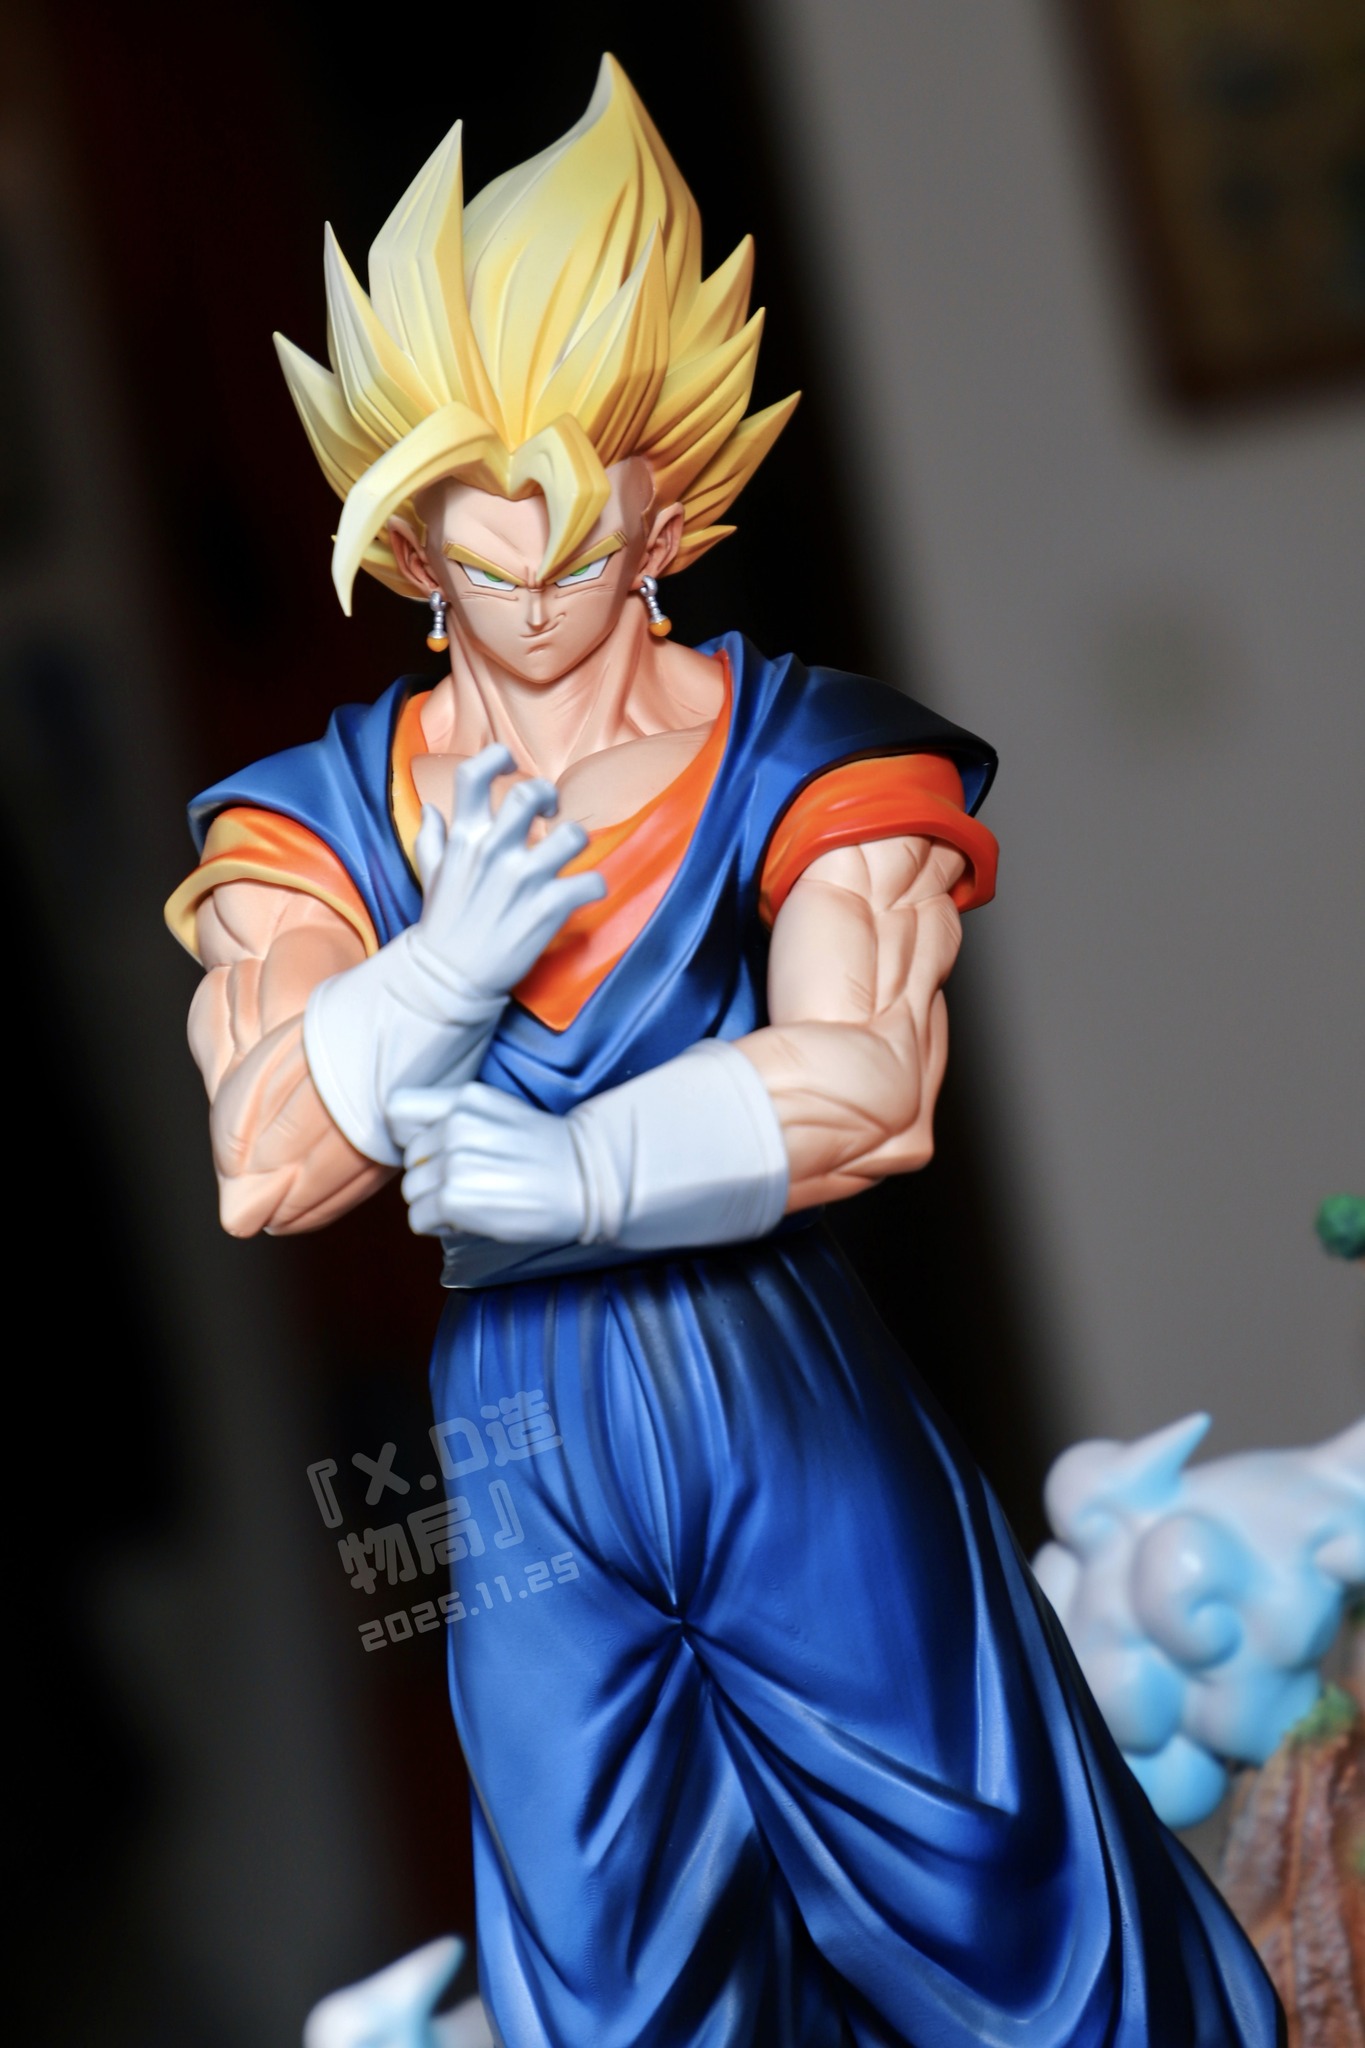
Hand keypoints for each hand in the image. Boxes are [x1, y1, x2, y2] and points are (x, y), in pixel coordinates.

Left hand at [390, 1083, 589, 1244]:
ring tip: (473, 1202)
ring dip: (435, 1202)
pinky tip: (470, 1218)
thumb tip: (416, 1150)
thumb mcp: (502, 1114)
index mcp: (466, 1099)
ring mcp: (454, 1160)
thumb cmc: (548, 1154)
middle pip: (410, 1158)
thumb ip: (459, 1119)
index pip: (398, 1109)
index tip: (432, 1151)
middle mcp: (456, 1124)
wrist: (588, 1182)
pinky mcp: (454, 1197)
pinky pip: (419, 1217)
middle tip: (469, 1184)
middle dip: (431, 1175)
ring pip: (411, 1190)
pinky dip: (439, 1224)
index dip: (408, 1134)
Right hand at [410, 745, 605, 1001]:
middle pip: (531, 794)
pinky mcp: (547, 909)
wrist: (448, 978)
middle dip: (547, 796)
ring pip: (572, 835)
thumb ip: (433, 838)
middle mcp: (494, 850)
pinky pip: (591, 882)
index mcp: (465, 837)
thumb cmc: (442, 924)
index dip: (497, 757)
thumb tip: (432, 810)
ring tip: (569, 855)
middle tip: (550, 812)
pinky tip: (585, 892)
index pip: (476, 773)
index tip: (511, 765)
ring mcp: (523, 879)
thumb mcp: (431, 874)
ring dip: (577, 840)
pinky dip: (595, 886)